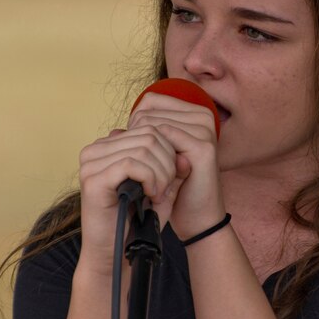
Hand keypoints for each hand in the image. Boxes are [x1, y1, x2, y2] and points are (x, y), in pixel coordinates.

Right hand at [78, 123, 177, 271]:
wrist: (114, 253)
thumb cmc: (135, 220)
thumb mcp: (159, 188)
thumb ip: (172, 167)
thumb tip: (185, 152)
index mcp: (107, 146)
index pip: (148, 128)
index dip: (168, 151)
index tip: (170, 178)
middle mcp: (94, 150)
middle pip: (148, 135)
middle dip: (167, 162)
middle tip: (166, 188)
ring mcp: (90, 164)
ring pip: (143, 148)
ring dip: (161, 173)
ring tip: (159, 194)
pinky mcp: (93, 180)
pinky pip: (131, 164)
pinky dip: (150, 179)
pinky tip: (152, 195)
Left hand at [126, 92, 226, 240]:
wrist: (199, 218)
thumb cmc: (178, 187)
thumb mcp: (159, 158)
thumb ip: (141, 141)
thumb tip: (113, 130)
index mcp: (195, 113)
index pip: (151, 100)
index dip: (134, 122)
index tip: (131, 148)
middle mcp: (203, 116)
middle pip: (149, 111)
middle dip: (135, 137)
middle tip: (136, 166)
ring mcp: (204, 130)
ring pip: (152, 124)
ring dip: (141, 150)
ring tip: (143, 174)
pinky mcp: (202, 147)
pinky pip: (162, 139)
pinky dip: (150, 157)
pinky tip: (150, 179)